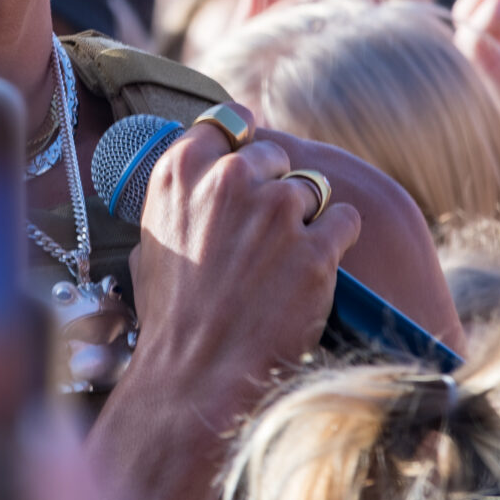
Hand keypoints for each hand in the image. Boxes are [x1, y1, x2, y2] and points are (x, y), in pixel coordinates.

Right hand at [129, 110, 362, 433]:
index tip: (254, 157)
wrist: (196, 377)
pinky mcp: (315, 248)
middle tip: (266, 233)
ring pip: (312, 187)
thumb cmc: (170, 316)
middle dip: (276, 186)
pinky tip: (316, 270)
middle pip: (275, 154)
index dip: (245, 140)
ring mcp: (275, 212)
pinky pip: (345, 221)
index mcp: (181, 172)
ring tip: (286, 261)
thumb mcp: (153, 240)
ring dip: (306, 218)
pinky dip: (336, 242)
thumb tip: (198, 177)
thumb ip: (179, 198)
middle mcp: (229, 180)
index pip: (228, 121)